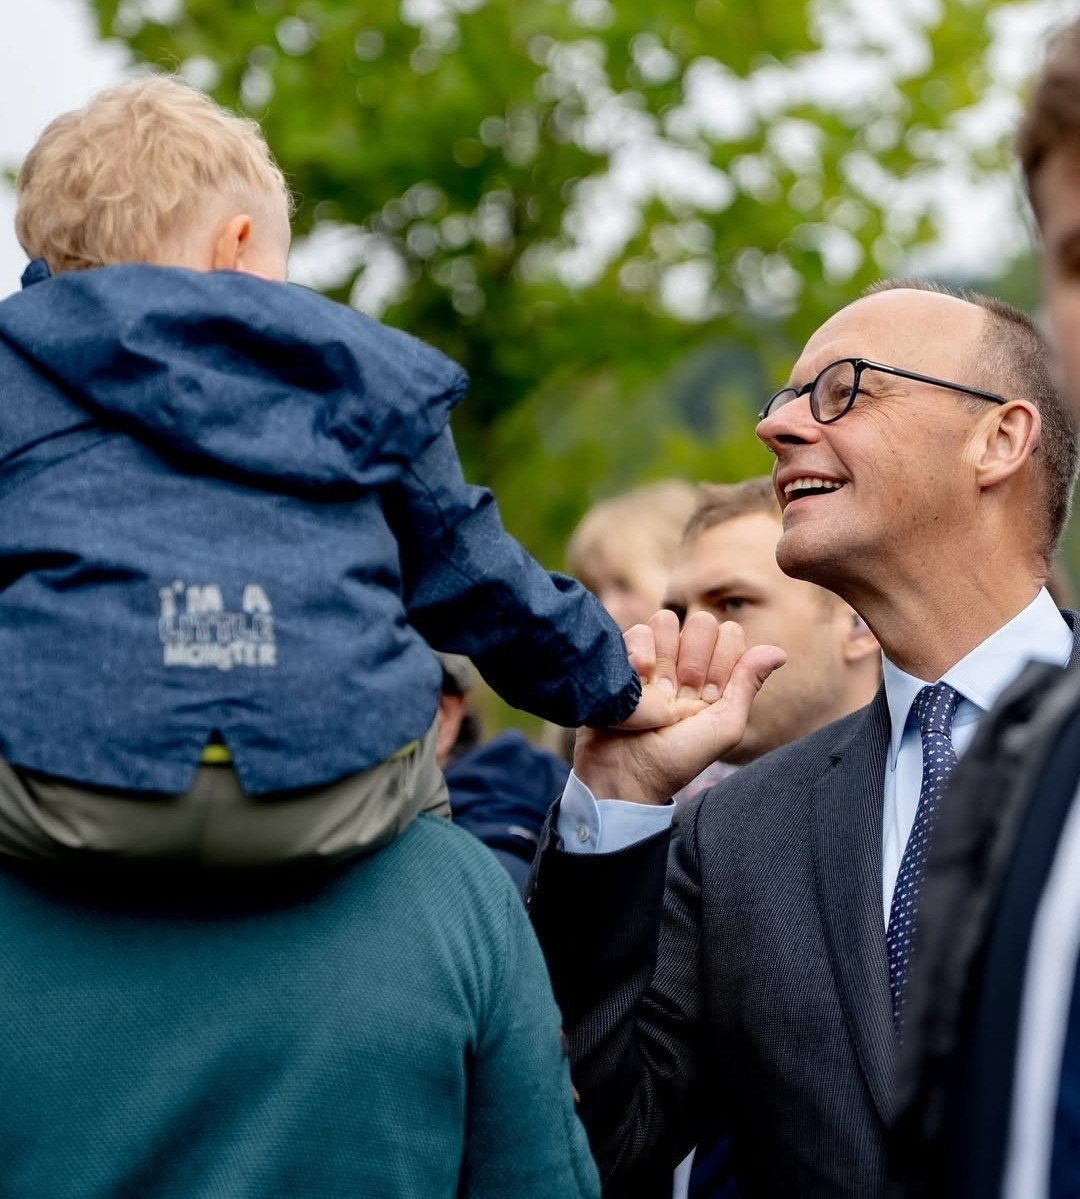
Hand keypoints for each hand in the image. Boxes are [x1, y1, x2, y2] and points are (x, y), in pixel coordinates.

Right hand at [578, 609, 784, 803]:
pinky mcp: (623, 658)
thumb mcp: (724, 728)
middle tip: (681, 694)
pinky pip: (638, 631)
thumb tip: (779, 652)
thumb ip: (747, 685)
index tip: (709, 695)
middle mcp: (685, 663)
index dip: (722, 660)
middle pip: (701, 621)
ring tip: (656, 691)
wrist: (625, 773)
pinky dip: (638, 656)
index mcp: (715, 678)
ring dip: (663, 656)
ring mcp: (654, 659)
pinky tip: (637, 684)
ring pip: (667, 620)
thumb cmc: (677, 758)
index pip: (730, 634)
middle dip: (693, 658)